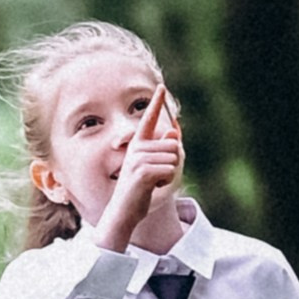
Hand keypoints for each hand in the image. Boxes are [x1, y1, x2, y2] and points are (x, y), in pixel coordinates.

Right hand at [97, 82, 184, 252]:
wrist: (124, 212)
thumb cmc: (139, 190)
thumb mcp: (153, 168)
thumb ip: (163, 150)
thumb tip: (174, 132)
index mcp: (138, 145)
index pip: (148, 120)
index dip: (156, 103)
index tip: (161, 86)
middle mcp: (136, 148)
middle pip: (174, 145)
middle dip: (173, 163)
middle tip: (156, 176)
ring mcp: (138, 159)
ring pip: (174, 158)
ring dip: (169, 174)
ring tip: (153, 183)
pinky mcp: (142, 172)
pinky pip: (170, 170)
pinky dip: (167, 182)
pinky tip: (152, 188)